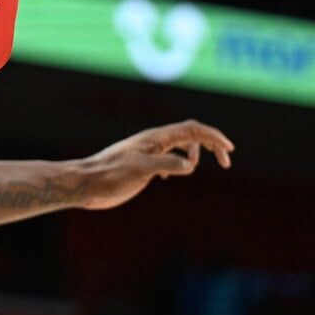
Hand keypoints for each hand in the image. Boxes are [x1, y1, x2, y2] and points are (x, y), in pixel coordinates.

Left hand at [78, 120, 233, 210]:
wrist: (86, 183)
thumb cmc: (110, 176)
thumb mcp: (141, 170)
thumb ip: (166, 164)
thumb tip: (191, 165)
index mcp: (155, 139)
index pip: (191, 130)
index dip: (212, 137)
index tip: (229, 150)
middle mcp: (153, 142)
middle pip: (189, 135)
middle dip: (209, 144)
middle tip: (226, 162)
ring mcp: (147, 153)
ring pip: (177, 146)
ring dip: (194, 154)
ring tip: (195, 168)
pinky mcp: (141, 165)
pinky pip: (166, 157)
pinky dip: (177, 163)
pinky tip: (169, 177)